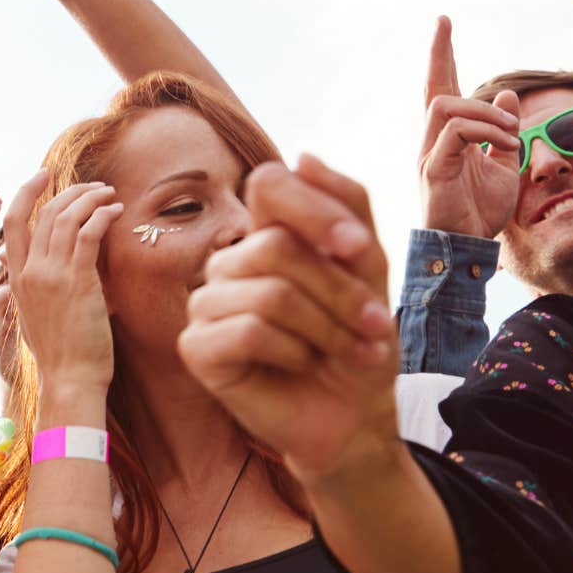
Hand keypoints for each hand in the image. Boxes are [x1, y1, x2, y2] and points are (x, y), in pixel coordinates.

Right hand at [1, 170, 121, 392]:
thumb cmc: (59, 352)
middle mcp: (30, 272)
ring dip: (91, 198)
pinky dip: (103, 215)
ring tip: (110, 195)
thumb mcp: (33, 314)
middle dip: (70, 191)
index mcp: (16, 278)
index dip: (26, 193)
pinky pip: (89, 233)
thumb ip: (30, 285)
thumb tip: (26, 265)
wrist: (69, 379)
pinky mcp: (78, 280)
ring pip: (67, 217)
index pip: (12, 222)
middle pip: (44, 212)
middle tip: (94, 186)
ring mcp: (52, 275)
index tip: (43, 176)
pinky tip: (116, 212)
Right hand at [177, 156, 401, 484]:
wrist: (354, 417)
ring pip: (268, 293)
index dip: (315, 210)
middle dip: (339, 290)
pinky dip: (291, 351)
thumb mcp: (369, 268)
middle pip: (275, 246)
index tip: (358, 250)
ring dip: (327, 327)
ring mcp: (206, 304)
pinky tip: (301, 364)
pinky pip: (246, 331)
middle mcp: (228, 262)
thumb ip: (346, 207)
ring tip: (353, 350)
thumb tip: (303, 155)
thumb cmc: (359, 342)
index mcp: (264, 234)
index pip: (268, 183)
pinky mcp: (196, 347)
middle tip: (376, 325)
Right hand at [417, 17, 520, 237]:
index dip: (444, 58)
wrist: (466, 249)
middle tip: (444, 23)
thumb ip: (501, 132)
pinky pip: (455, 132)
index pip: (443, 91)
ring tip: (511, 133)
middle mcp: (432, 142)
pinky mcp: (433, 168)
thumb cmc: (479, 213)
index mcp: (448, 140)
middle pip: (435, 89)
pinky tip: (506, 145)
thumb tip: (506, 95)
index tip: (443, 24)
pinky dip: (486, 131)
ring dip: (486, 112)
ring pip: (446, 106)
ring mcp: (429, 154)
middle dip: (440, 54)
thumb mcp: (502, 165)